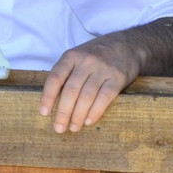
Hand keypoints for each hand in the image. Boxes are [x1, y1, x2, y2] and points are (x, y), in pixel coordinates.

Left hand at [38, 18, 172, 132]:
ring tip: (74, 128)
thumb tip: (53, 101)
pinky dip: (96, 111)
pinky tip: (89, 121)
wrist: (128, 44)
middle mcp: (86, 61)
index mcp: (72, 56)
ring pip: (86, 96)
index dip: (48, 96)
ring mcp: (103, 69)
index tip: (44, 113)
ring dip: (78, 115)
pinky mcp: (118, 77)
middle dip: (63, 112)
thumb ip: (67, 73)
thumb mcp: (79, 56)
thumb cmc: (98, 54)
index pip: (55, 77)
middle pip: (71, 90)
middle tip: (59, 128)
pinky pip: (105, 97)